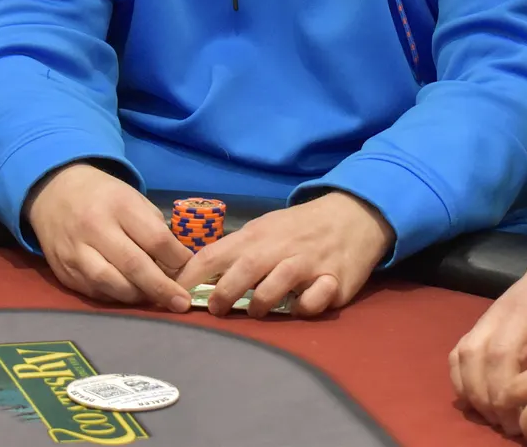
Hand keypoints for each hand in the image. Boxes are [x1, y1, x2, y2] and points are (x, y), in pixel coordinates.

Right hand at [25, 163, 192, 311]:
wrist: (55, 193)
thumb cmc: (105, 197)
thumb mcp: (133, 199)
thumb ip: (154, 229)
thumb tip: (176, 266)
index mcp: (119, 206)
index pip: (155, 239)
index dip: (176, 259)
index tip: (190, 270)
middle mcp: (95, 228)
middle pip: (134, 265)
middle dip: (161, 288)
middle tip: (181, 303)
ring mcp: (76, 251)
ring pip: (111, 284)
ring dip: (137, 297)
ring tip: (154, 300)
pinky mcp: (64, 271)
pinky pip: (94, 291)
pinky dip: (115, 297)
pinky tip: (129, 295)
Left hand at [174, 191, 393, 317]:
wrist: (354, 215)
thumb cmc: (300, 227)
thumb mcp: (266, 229)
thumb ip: (238, 250)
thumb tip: (198, 275)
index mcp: (258, 234)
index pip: (214, 253)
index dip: (190, 276)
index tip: (172, 295)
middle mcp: (281, 247)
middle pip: (244, 269)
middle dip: (224, 293)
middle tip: (215, 311)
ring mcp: (308, 263)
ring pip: (277, 285)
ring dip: (261, 303)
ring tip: (256, 311)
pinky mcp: (334, 280)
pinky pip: (314, 301)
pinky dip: (304, 307)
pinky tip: (301, 306)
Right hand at [450, 243, 526, 434]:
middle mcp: (525, 310)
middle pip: (502, 358)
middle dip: (505, 401)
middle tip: (516, 428)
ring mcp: (497, 312)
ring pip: (474, 355)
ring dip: (480, 394)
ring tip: (497, 418)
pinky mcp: (481, 317)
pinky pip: (460, 351)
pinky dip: (462, 380)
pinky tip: (478, 402)